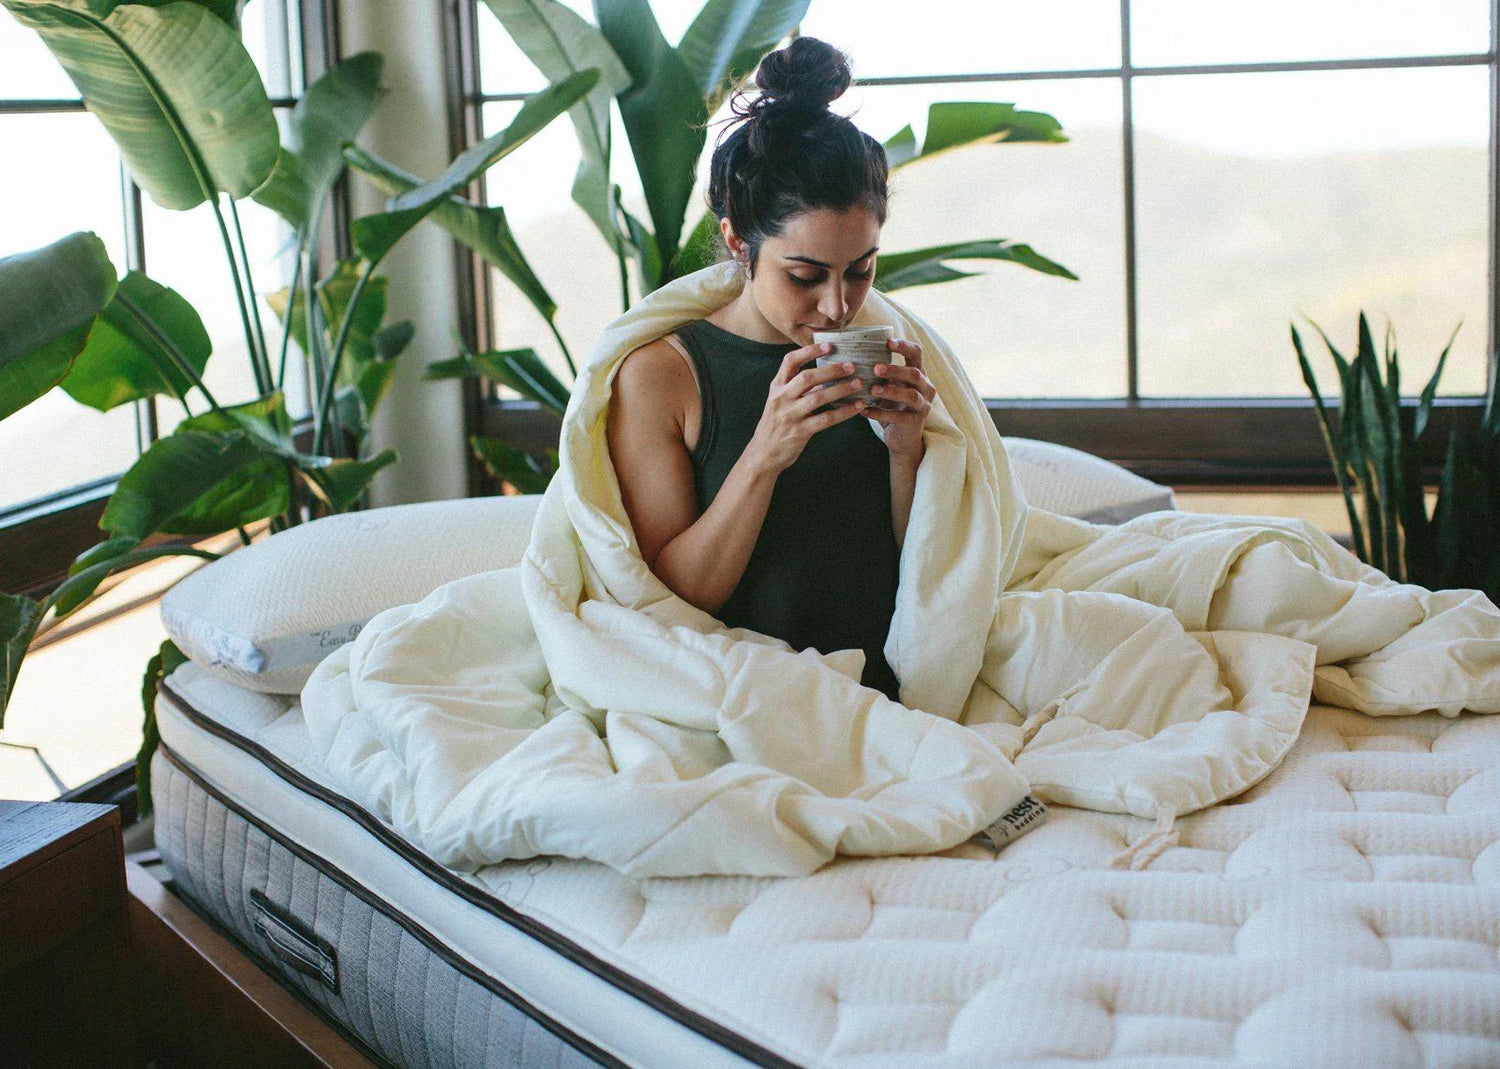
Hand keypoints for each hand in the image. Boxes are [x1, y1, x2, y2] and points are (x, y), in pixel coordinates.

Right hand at [747, 342, 870, 473]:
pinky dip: (843, 412)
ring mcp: (789, 415)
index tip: (828, 345)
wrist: (762, 454)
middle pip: (807, 378)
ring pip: (818, 398)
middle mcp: (781, 398)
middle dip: (831, 370)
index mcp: (777, 387)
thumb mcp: (780, 401)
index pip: (790, 361)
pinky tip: (856, 407)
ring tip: (858, 384)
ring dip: (840, 389)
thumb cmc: (776, 424)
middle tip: (851, 366)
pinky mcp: (799, 432)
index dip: (809, 351)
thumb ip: (797, 387)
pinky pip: (825, 419)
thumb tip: (827, 373)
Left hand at [863, 338, 933, 461]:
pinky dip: (880, 413)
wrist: (902, 437)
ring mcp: (923, 405)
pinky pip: (898, 416)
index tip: (888, 342)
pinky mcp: (915, 422)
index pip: (917, 353)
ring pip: (911, 395)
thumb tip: (847, 357)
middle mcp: (925, 387)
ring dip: (891, 391)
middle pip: (914, 373)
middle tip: (876, 368)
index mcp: (918, 373)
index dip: (904, 346)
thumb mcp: (888, 386)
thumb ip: (878, 373)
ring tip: (873, 389)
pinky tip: (864, 411)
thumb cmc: (892, 406)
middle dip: (895, 370)